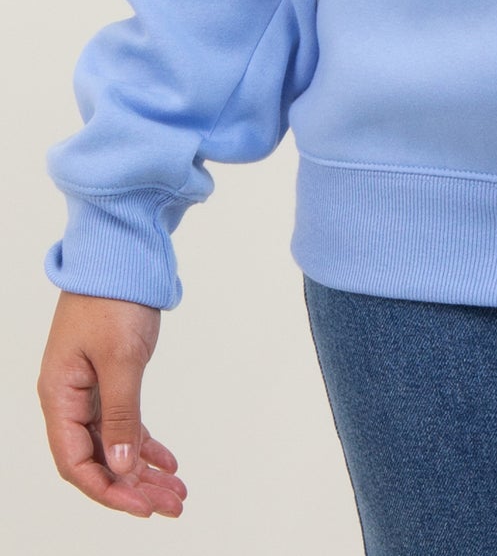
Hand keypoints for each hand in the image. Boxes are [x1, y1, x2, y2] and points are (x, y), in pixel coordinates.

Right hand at [37, 291, 187, 518]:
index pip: (76, 462)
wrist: (122, 250)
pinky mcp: (110, 376)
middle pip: (97, 459)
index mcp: (59, 395)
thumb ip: (121, 414)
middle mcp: (69, 397)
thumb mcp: (121, 358)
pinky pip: (125, 421)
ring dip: (144, 468)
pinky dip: (146, 441)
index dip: (108, 489)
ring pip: (114, 443)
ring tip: (177, 491)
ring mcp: (89, 388)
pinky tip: (169, 460)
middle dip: (133, 486)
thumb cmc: (113, 297)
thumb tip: (123, 465)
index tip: (143, 507)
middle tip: (172, 505)